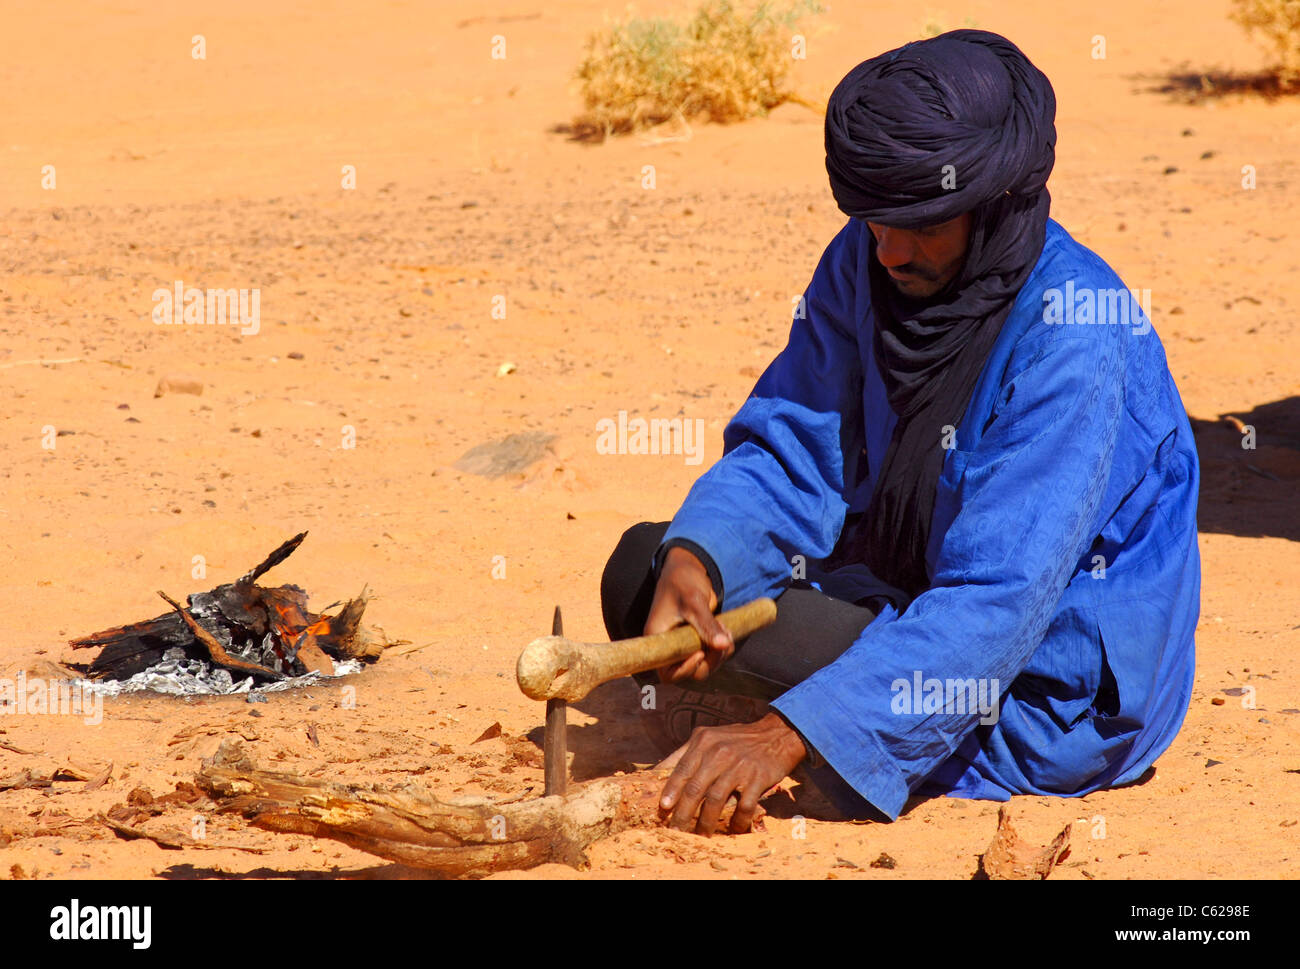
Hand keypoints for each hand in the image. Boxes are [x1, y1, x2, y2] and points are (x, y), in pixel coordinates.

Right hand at [643, 546, 733, 682]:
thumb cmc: (683, 580)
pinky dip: (723, 646)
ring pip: (705, 664)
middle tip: (724, 641)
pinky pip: (711, 653)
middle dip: (711, 660)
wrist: (688, 567)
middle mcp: (669, 646)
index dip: (685, 670)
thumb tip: (724, 645)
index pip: (668, 672)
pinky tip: (725, 628)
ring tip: (724, 628)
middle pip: (691, 671)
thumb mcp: (694, 601)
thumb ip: (707, 624)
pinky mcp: (697, 638)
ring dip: (720, 652)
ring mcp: (684, 643)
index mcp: (658, 639)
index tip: (700, 652)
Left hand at [657, 712, 806, 834]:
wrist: (776, 735)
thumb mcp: (709, 737)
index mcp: (704, 741)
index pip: (682, 769)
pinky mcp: (758, 778)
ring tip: (701, 835)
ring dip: (706, 822)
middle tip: (676, 830)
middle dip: (683, 814)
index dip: (670, 790)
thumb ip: (686, 753)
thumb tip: (656, 772)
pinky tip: (733, 829)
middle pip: (695, 789)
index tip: (663, 808)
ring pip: (716, 800)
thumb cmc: (737, 740)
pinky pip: (744, 806)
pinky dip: (737, 821)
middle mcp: (719, 752)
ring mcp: (739, 766)